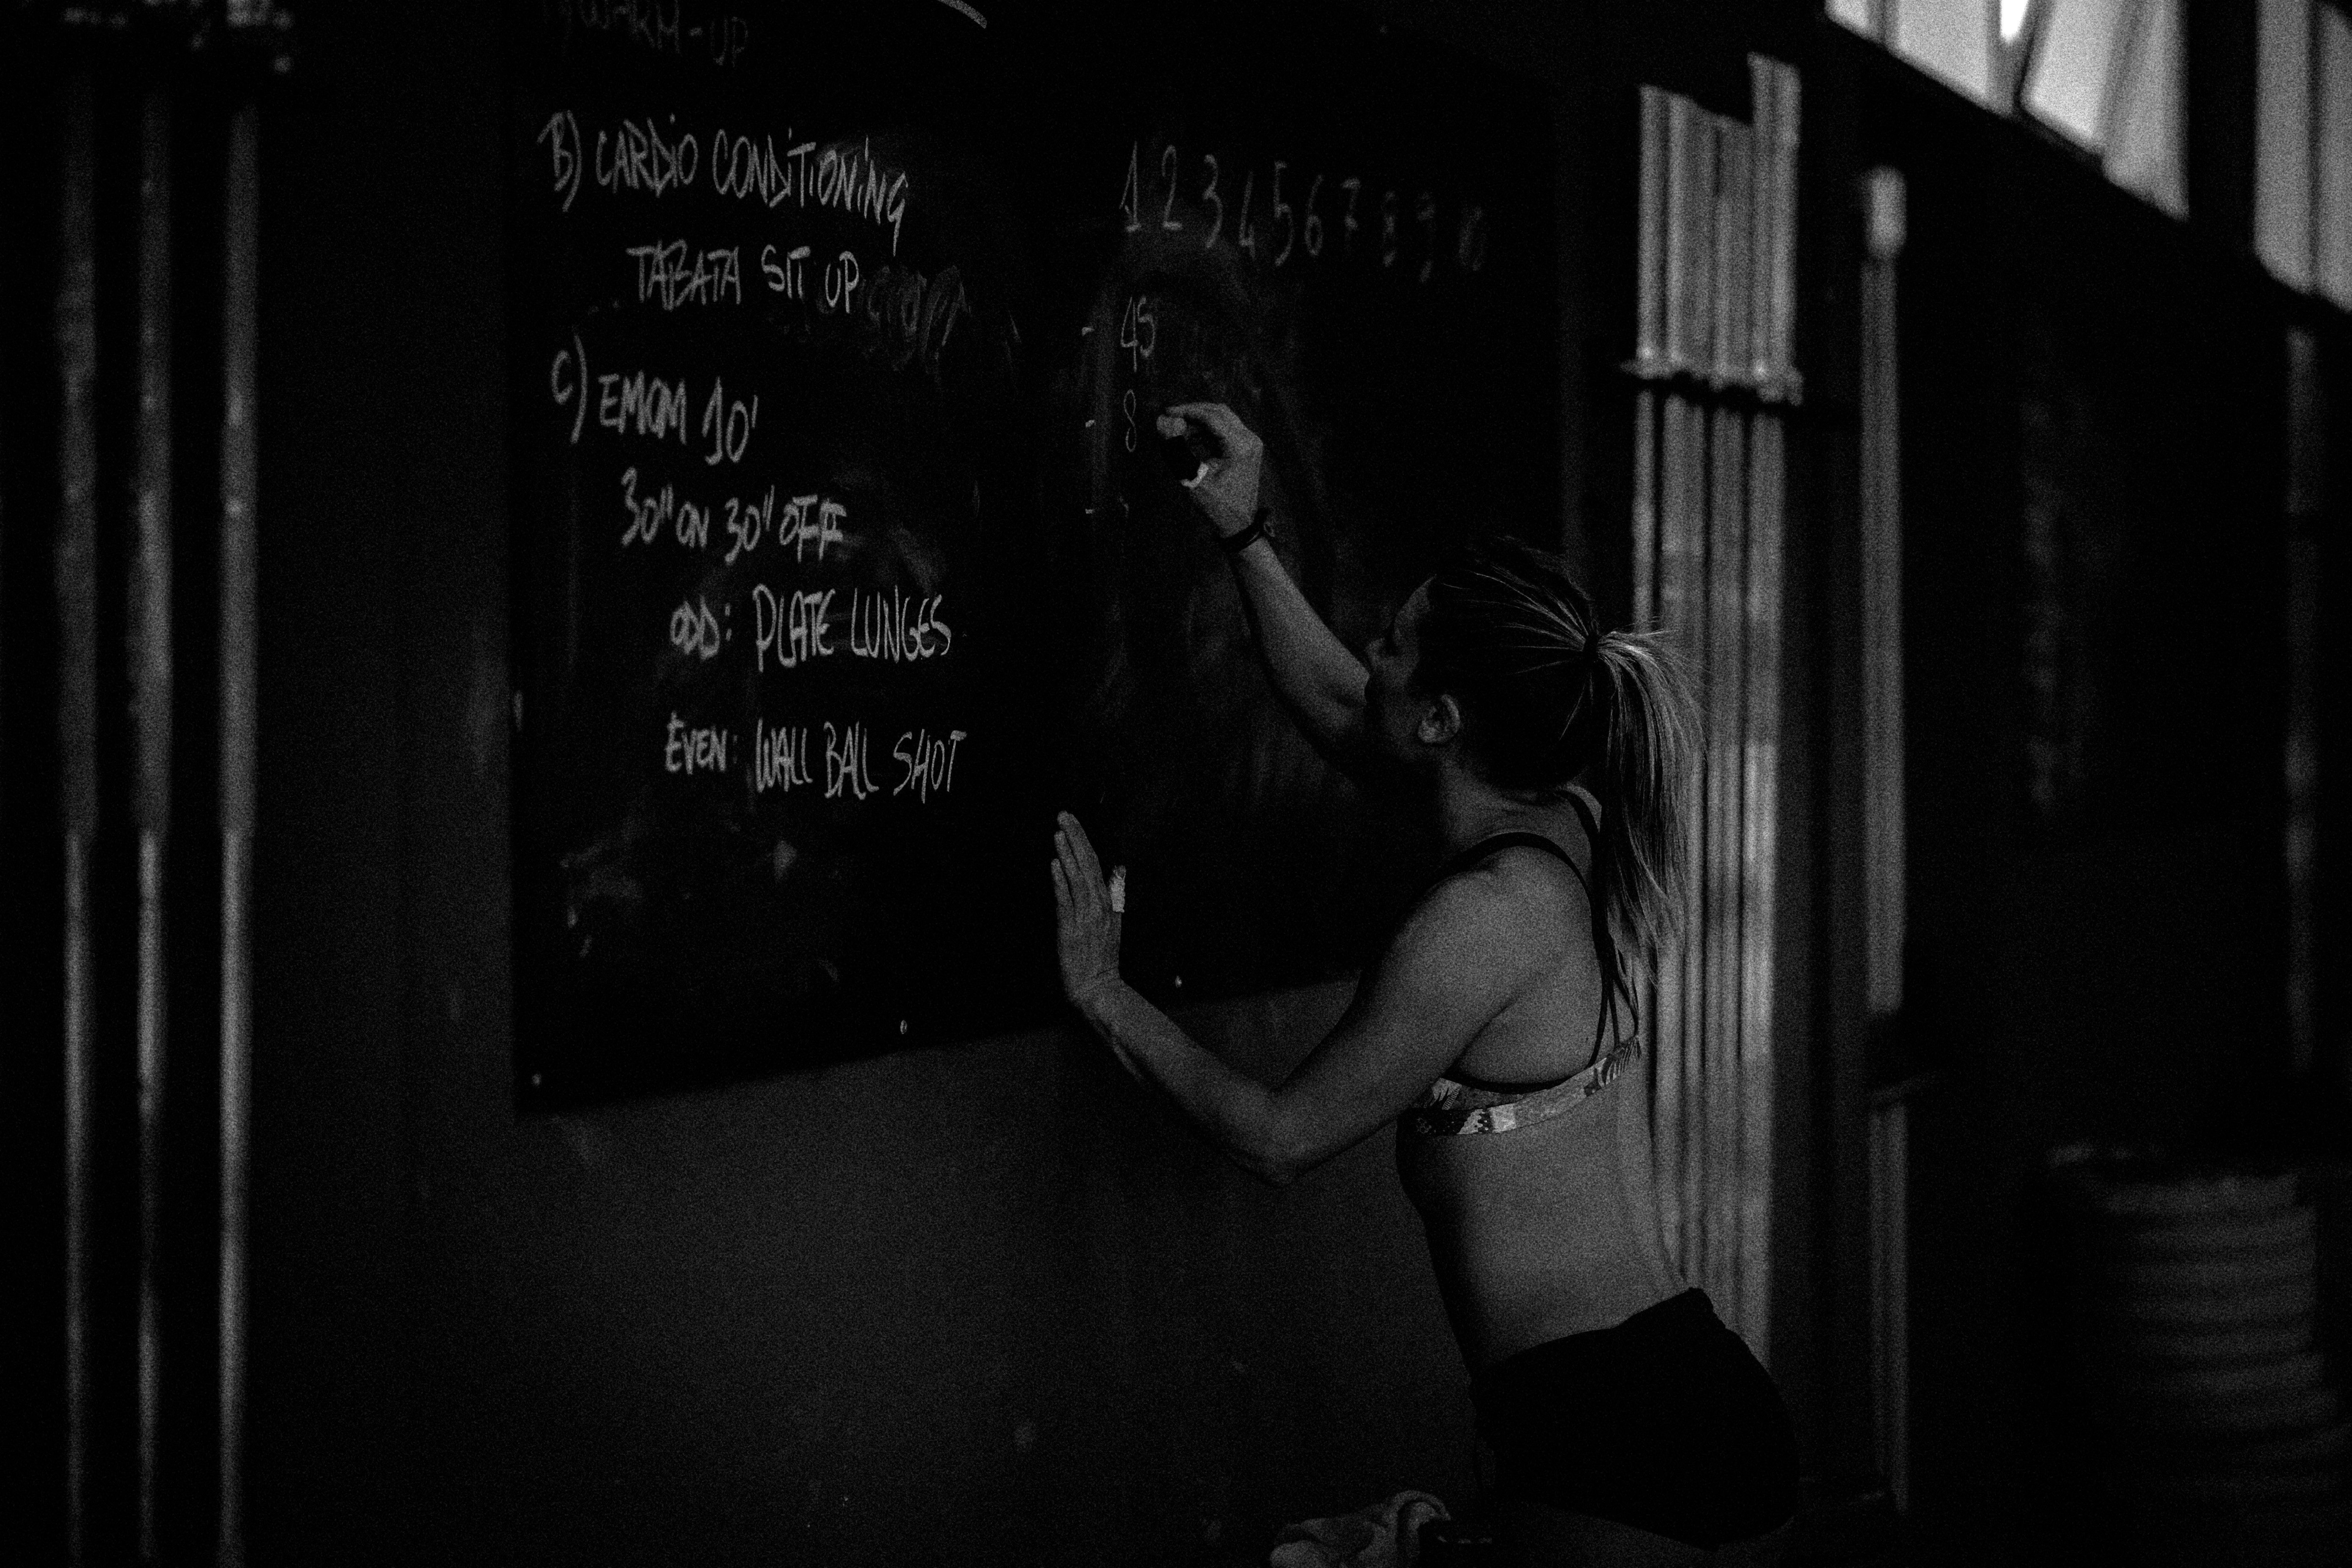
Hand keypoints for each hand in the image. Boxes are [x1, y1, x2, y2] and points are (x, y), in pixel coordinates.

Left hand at [1050, 811, 1124, 1012]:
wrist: (1099, 988)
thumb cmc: (1102, 958)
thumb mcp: (1114, 922)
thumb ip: (1116, 894)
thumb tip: (1119, 869)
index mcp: (1108, 903)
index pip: (1097, 864)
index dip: (1084, 841)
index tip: (1073, 821)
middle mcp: (1099, 907)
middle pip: (1089, 865)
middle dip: (1076, 838)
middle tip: (1064, 815)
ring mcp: (1086, 918)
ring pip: (1078, 879)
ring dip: (1068, 854)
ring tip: (1058, 833)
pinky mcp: (1072, 930)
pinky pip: (1066, 902)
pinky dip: (1061, 882)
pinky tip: (1054, 864)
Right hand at [1158, 401, 1262, 538]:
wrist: (1238, 524)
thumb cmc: (1217, 506)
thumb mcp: (1193, 478)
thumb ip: (1177, 449)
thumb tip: (1161, 422)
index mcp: (1240, 445)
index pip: (1212, 416)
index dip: (1187, 411)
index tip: (1166, 412)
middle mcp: (1249, 439)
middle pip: (1218, 412)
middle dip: (1193, 413)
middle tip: (1170, 418)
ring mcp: (1250, 443)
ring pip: (1221, 419)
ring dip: (1198, 423)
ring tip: (1178, 435)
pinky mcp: (1245, 448)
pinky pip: (1224, 431)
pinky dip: (1206, 432)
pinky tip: (1190, 442)